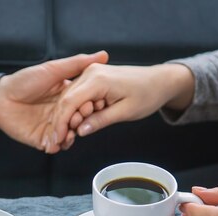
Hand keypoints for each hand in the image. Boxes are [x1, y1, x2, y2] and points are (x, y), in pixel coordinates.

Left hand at [0, 51, 108, 153]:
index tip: (93, 105)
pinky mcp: (42, 138)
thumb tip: (103, 55)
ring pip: (69, 136)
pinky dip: (59, 145)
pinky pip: (55, 146)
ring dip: (72, 135)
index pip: (84, 104)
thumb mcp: (53, 69)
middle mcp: (61, 113)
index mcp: (66, 96)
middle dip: (82, 122)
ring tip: (70, 131)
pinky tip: (59, 141)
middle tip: (79, 119)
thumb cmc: (24, 81)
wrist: (1, 97)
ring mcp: (52, 127)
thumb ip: (77, 63)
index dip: (90, 106)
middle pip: (79, 122)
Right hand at [53, 63, 194, 139]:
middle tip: (65, 141)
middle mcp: (91, 72)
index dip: (61, 123)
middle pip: (66, 99)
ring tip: (76, 133)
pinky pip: (79, 94)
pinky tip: (83, 121)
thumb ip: (101, 120)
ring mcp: (91, 73)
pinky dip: (78, 109)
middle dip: (64, 121)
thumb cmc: (147, 94)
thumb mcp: (126, 112)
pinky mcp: (93, 77)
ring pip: (70, 97)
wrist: (160, 81)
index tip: (58, 140)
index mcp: (98, 79)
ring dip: (71, 116)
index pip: (69, 102)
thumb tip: (80, 131)